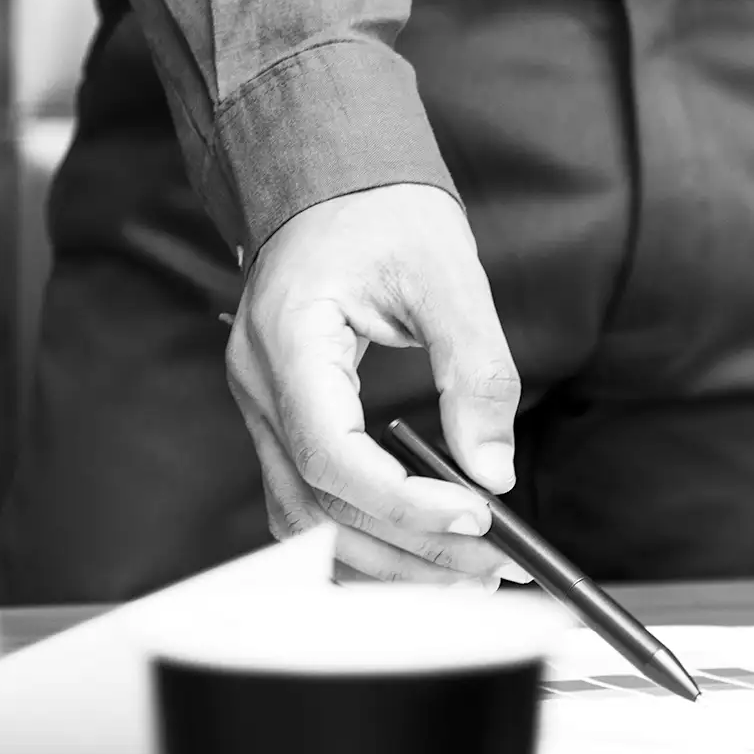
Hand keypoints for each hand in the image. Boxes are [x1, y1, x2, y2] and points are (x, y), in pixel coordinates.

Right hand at [224, 183, 532, 588]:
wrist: (331, 176)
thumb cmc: (382, 209)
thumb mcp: (448, 273)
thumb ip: (474, 370)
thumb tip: (493, 469)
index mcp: (289, 339)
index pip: (332, 455)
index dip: (404, 502)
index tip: (477, 519)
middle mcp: (259, 385)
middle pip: (318, 505)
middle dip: (411, 549)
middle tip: (494, 569)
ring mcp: (261, 408)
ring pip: (305, 521)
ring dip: (385, 561)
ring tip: (466, 577)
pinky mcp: (282, 421)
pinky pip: (308, 502)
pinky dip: (360, 539)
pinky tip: (418, 554)